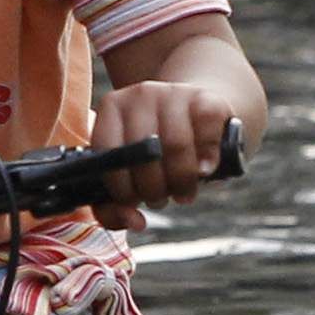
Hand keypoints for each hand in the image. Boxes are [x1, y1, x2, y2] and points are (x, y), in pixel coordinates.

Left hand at [87, 81, 235, 231]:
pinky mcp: (206, 99)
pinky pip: (206, 131)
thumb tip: (136, 222)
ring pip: (175, 145)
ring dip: (180, 182)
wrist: (196, 115)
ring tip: (182, 194)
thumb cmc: (157, 152)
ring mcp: (175, 93)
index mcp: (112, 107)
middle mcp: (140, 94)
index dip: (120, 186)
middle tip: (160, 199)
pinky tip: (204, 171)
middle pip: (144, 152)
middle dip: (153, 189)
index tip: (134, 201)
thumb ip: (116, 206)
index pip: (108, 151)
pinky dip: (207, 159)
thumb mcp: (130, 172)